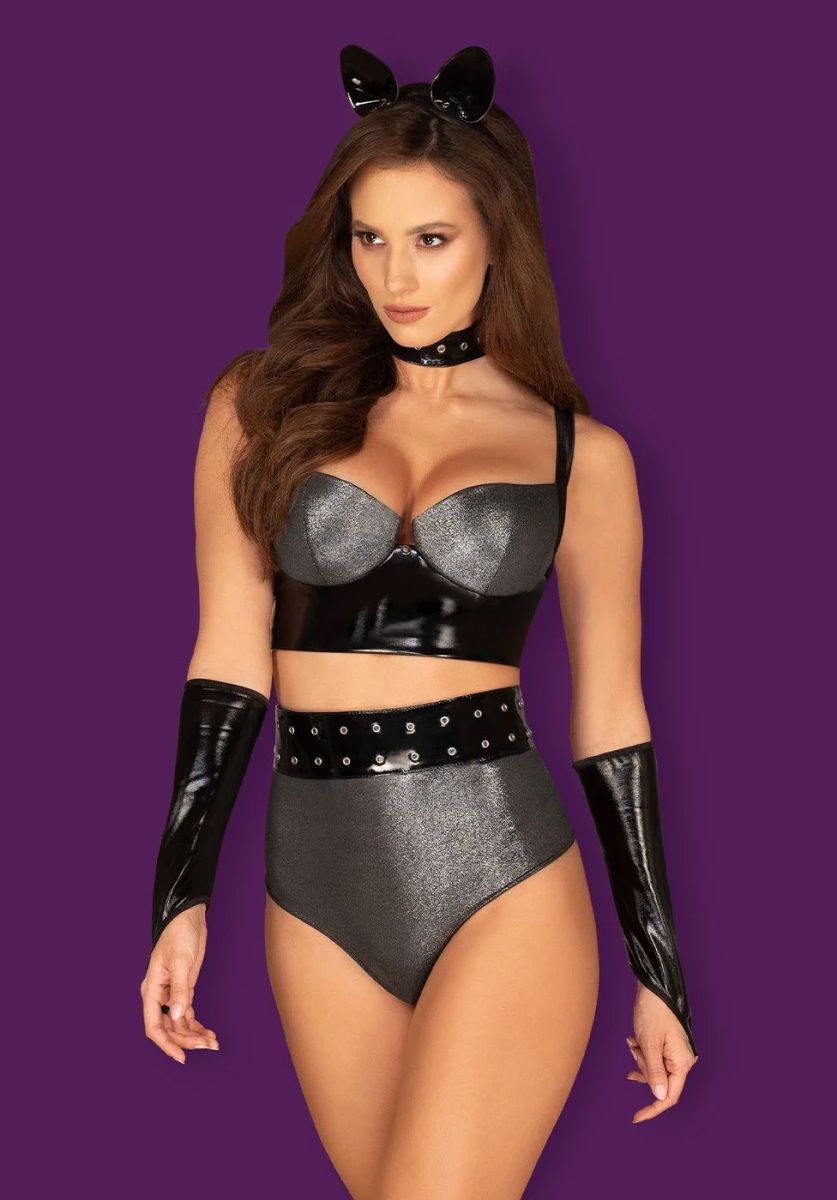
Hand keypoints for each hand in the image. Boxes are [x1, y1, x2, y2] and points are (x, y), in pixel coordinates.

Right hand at [140, 904, 219, 1063]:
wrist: (189, 918)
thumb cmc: (179, 934)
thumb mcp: (180, 962)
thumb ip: (179, 989)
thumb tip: (175, 1016)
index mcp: (151, 989)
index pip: (153, 1026)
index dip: (166, 1044)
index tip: (181, 1057)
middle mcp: (159, 995)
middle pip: (169, 1029)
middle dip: (187, 1040)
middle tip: (208, 1046)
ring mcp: (171, 995)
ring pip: (179, 1024)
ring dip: (194, 1035)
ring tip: (212, 1043)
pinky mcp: (184, 991)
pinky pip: (187, 1015)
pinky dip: (197, 1025)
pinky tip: (209, 1033)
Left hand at [625, 983, 698, 1122]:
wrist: (653, 987)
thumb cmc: (653, 1012)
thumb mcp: (649, 1044)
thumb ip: (654, 1072)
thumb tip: (658, 1097)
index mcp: (682, 1062)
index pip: (669, 1096)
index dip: (652, 1109)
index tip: (635, 1118)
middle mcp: (683, 1060)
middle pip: (658, 1081)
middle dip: (642, 1068)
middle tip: (635, 1047)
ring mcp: (677, 1053)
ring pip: (653, 1069)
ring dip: (640, 1058)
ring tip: (633, 1041)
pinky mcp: (669, 1046)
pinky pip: (654, 1058)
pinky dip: (642, 1052)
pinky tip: (634, 1040)